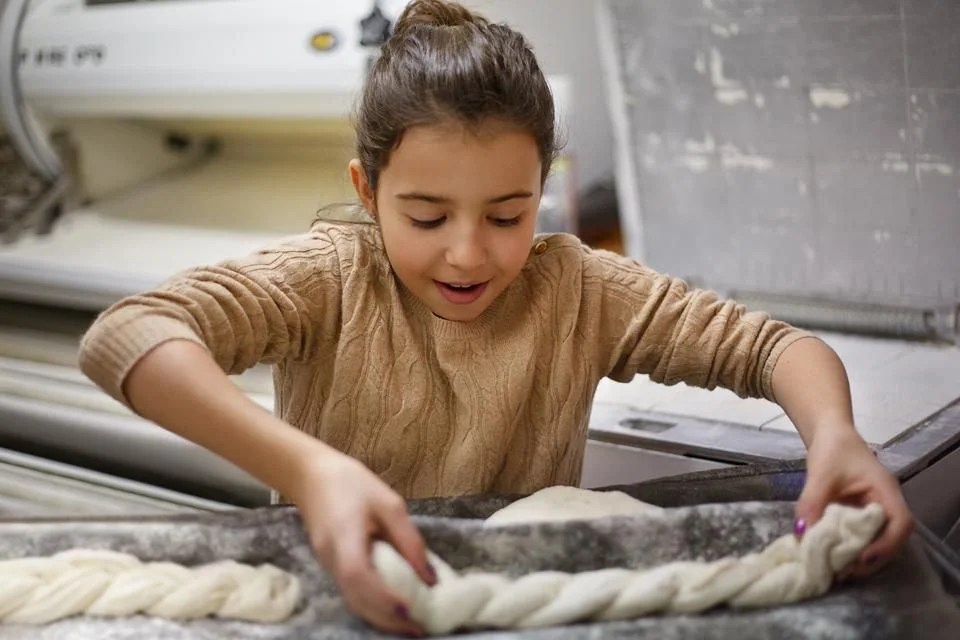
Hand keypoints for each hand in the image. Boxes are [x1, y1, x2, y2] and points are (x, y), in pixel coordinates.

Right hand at [290, 451, 435, 635]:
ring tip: (410, 624)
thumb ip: (410, 540)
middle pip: (356, 599)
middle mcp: (332, 557)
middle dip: (387, 619)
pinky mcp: (330, 566)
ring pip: (352, 601)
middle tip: (419, 629)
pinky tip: (391, 607)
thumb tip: (430, 577)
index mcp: (344, 536)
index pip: (358, 575)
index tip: (409, 610)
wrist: (311, 476)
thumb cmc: (353, 483)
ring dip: (380, 617)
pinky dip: (372, 606)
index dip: (382, 597)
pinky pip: (351, 592)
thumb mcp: (390, 503)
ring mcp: (327, 564)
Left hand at [795, 429, 912, 577]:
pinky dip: (848, 546)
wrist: (828, 432)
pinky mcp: (861, 513)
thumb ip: (812, 503)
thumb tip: (801, 534)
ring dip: (858, 555)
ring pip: (875, 540)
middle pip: (890, 539)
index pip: (900, 524)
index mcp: (886, 491)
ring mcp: (874, 509)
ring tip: (835, 568)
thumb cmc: (832, 448)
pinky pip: (861, 534)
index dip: (885, 545)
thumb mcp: (820, 475)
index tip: (861, 559)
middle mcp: (886, 503)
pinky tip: (830, 554)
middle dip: (869, 558)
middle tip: (842, 571)